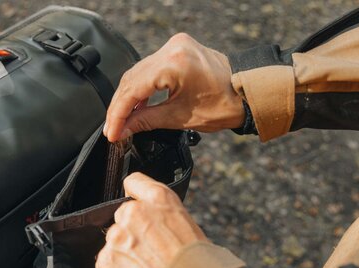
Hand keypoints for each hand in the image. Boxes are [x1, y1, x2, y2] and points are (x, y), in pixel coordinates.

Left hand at [95, 172, 208, 267]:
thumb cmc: (200, 266)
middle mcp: (133, 212)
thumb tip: (148, 216)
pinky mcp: (105, 262)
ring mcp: (117, 238)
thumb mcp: (189, 225)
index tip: (141, 210)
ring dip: (126, 255)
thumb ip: (162, 213)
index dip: (140, 200)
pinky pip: (108, 264)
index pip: (134, 184)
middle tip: (154, 253)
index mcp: (158, 198)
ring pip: (116, 243)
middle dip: (134, 234)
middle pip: (123, 218)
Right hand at [103, 33, 243, 141]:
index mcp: (174, 63)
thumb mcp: (179, 118)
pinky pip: (151, 67)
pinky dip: (142, 86)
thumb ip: (146, 121)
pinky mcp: (178, 49)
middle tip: (112, 128)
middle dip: (120, 106)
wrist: (247, 93)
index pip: (134, 89)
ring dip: (129, 96)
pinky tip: (137, 104)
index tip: (111, 132)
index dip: (118, 113)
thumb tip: (122, 129)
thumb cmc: (224, 104)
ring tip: (121, 120)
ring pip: (139, 72)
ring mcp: (175, 45)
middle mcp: (172, 48)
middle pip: (132, 78)